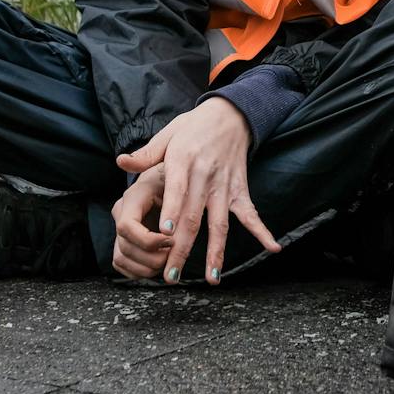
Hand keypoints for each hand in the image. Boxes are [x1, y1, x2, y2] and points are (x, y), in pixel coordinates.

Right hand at [109, 165, 171, 280]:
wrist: (169, 180)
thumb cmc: (177, 178)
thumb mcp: (179, 181)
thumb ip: (174, 201)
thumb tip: (170, 233)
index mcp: (133, 197)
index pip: (126, 226)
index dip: (147, 240)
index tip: (170, 241)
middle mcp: (121, 213)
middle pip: (125, 246)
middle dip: (151, 257)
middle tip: (173, 255)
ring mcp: (120, 228)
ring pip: (121, 258)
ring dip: (145, 268)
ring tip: (167, 261)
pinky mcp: (124, 240)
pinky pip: (122, 264)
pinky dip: (139, 271)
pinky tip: (157, 267)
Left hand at [114, 99, 279, 284]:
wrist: (230, 114)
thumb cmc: (193, 126)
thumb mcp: (167, 134)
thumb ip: (146, 155)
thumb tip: (121, 163)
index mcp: (183, 161)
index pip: (177, 191)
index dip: (173, 212)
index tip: (165, 235)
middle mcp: (205, 176)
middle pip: (194, 217)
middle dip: (182, 249)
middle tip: (171, 276)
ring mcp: (224, 185)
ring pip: (219, 223)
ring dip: (216, 252)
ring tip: (212, 278)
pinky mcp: (240, 189)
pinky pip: (250, 213)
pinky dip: (261, 231)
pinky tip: (272, 247)